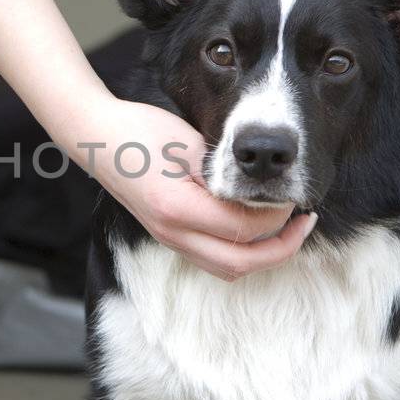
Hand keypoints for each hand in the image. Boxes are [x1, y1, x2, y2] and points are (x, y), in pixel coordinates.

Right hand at [70, 97, 316, 280]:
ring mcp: (169, 239)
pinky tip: (255, 229)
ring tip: (286, 229)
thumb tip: (262, 192)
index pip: (243, 229)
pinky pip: (213, 259)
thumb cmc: (139, 131)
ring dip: (262, 256)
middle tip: (304, 222)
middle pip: (240, 263)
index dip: (277, 217)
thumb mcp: (186, 142)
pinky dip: (241, 251)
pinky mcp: (169, 237)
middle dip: (281, 248)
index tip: (293, 196)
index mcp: (178, 208)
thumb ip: (223, 172)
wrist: (96, 137)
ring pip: (228, 268)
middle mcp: (173, 233)